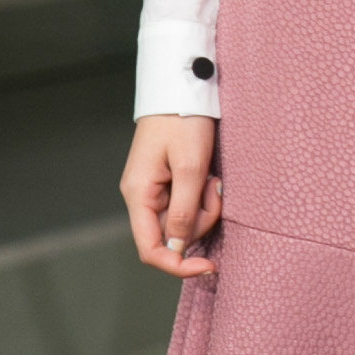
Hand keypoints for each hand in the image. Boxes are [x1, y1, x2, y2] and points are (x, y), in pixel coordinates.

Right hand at [123, 112, 220, 277]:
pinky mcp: (166, 183)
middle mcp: (141, 197)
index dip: (177, 265)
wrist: (180, 88)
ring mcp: (153, 191)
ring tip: (211, 177)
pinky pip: (186, 205)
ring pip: (183, 221)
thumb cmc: (183, 120)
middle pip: (171, 236)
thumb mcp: (190, 166)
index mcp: (139, 194)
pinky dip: (201, 197)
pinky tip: (208, 176)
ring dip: (204, 207)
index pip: (150, 249)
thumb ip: (184, 210)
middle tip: (215, 189)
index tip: (208, 266)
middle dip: (201, 222)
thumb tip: (178, 248)